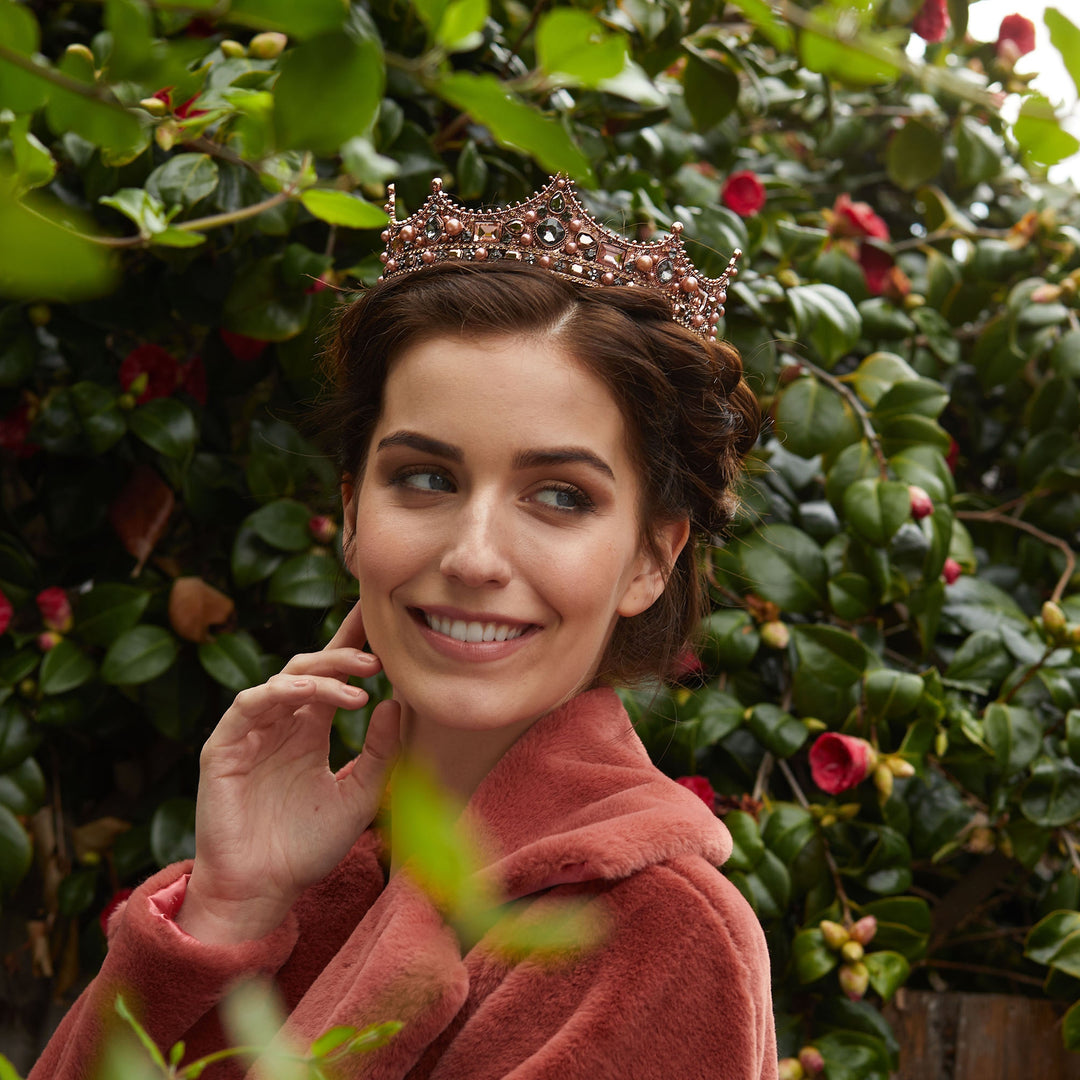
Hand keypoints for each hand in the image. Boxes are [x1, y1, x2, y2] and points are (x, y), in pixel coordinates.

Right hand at [176, 601, 399, 943]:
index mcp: (310, 731)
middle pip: (310, 668)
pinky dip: (283, 691)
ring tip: (361, 680)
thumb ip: (379, 753)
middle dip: (344, 654)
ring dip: (322, 673)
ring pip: (284, 679)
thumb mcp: (359, 797)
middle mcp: (282, 725)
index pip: (333, 678)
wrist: (262, 891)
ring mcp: (251, 733)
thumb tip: (396, 703)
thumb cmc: (308, 848)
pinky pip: (250, 704)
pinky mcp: (224, 747)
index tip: (383, 625)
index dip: (353, 648)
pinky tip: (315, 692)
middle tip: (380, 656)